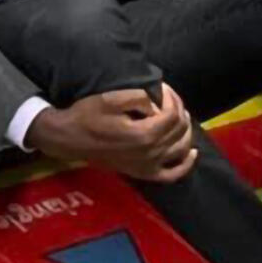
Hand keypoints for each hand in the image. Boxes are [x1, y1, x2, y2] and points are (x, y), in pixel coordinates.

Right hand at [27, 86, 196, 183]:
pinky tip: (192, 153)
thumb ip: (140, 98)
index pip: (173, 115)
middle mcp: (150, 154)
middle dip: (179, 109)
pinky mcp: (142, 173)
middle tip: (169, 97)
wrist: (69, 138)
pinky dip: (185, 165)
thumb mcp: (111, 98)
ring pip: (181, 149)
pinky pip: (171, 174)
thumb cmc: (88, 116)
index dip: (172, 98)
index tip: (163, 88)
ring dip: (185, 130)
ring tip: (180, 115)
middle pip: (179, 130)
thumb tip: (158, 104)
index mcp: (144, 135)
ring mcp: (147, 167)